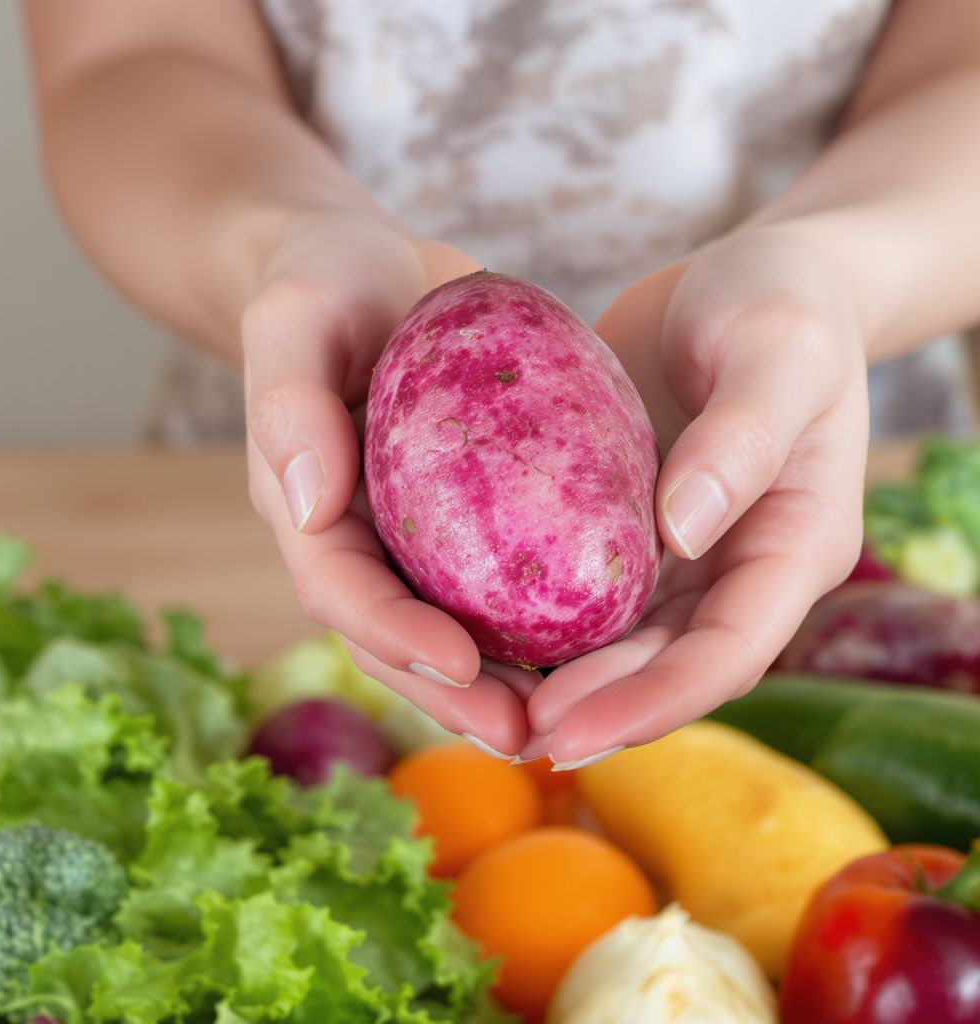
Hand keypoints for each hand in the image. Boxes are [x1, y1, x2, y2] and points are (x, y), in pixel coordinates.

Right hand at [243, 210, 536, 755]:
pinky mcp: (459, 517)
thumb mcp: (294, 315)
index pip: (339, 590)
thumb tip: (307, 508)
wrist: (367, 270)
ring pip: (449, 627)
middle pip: (398, 637)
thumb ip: (285, 400)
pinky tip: (593, 648)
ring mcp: (408, 535)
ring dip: (502, 683)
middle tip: (527, 737)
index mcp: (307, 507)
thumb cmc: (322, 282)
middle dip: (456, 694)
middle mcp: (357, 538)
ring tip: (568, 721)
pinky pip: (494, 583)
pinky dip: (533, 624)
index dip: (393, 635)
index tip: (464, 663)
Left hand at [527, 227, 869, 767]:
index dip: (653, 703)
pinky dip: (539, 619)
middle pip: (667, 667)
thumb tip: (681, 531)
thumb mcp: (777, 347)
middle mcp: (739, 568)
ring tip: (476, 704)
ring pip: (623, 644)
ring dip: (558, 681)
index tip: (570, 731)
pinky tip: (476, 631)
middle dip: (594, 711)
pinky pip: (587, 589)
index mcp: (795, 546)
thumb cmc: (780, 299)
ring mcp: (687, 555)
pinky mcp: (634, 527)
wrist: (743, 279)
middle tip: (505, 734)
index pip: (729, 652)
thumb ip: (743, 436)